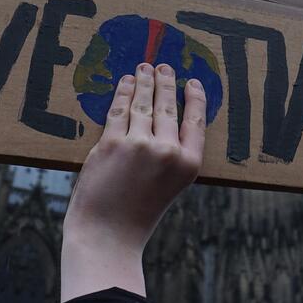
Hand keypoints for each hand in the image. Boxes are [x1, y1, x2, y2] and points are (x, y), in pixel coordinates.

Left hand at [60, 62, 207, 301]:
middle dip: (165, 82)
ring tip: (144, 68)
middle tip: (164, 66)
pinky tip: (125, 84)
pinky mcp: (112, 144)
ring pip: (143, 104)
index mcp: (188, 165)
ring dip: (144, 82)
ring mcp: (139, 145)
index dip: (195, 98)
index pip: (196, 121)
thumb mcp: (168, 187)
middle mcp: (168, 152)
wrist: (107, 236)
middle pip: (168, 107)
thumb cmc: (135, 216)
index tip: (192, 82)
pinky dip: (123, 94)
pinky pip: (119, 111)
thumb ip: (170, 157)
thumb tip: (160, 119)